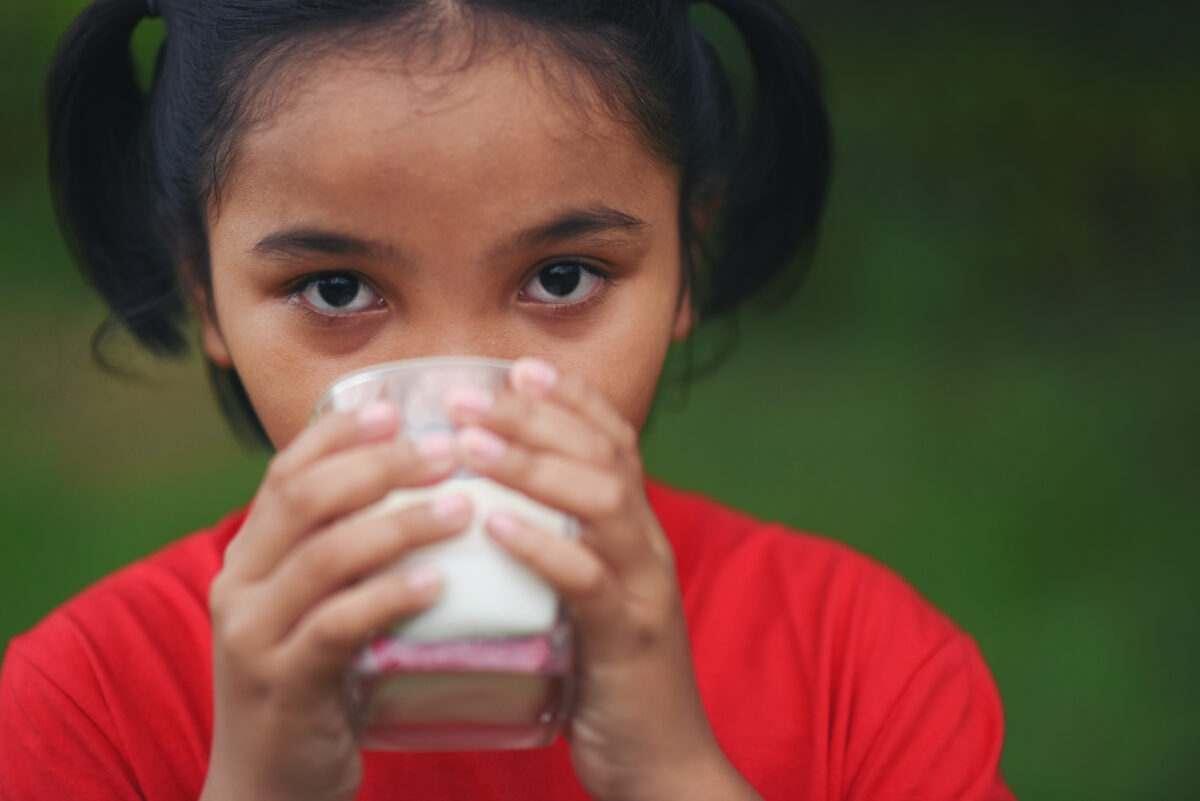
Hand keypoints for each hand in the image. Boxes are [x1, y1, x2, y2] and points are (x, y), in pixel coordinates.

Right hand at [200, 403, 470, 800]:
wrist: (270, 784)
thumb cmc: (315, 682)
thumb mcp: (318, 606)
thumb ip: (349, 552)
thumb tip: (422, 488)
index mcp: (249, 555)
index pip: (286, 471)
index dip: (341, 433)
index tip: (399, 408)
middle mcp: (239, 584)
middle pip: (306, 498)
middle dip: (380, 465)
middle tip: (449, 451)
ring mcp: (253, 636)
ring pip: (325, 556)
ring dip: (399, 524)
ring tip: (462, 508)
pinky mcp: (283, 684)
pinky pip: (337, 627)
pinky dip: (389, 596)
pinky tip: (438, 583)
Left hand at [448, 359, 761, 800]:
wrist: (660, 765)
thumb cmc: (607, 679)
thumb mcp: (587, 601)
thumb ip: (559, 553)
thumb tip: (492, 515)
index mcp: (638, 534)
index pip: (614, 442)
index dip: (571, 399)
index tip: (518, 366)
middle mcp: (648, 549)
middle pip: (604, 455)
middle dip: (537, 416)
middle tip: (470, 394)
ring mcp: (644, 591)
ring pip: (600, 502)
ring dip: (533, 466)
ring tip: (471, 443)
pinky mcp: (627, 641)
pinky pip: (587, 582)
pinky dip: (542, 547)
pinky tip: (496, 527)